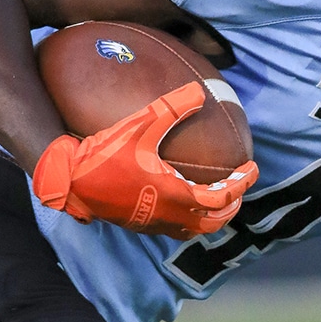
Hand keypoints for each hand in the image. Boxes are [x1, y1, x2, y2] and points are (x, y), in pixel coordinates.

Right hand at [32, 81, 258, 237]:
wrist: (68, 179)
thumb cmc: (104, 153)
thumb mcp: (140, 124)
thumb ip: (172, 108)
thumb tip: (200, 92)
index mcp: (175, 194)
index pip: (222, 197)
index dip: (242, 184)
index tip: (252, 170)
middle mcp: (167, 214)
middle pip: (212, 223)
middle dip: (230, 208)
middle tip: (238, 189)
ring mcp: (151, 223)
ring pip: (192, 229)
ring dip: (209, 217)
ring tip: (215, 199)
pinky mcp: (137, 224)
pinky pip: (172, 226)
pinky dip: (187, 217)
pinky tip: (179, 198)